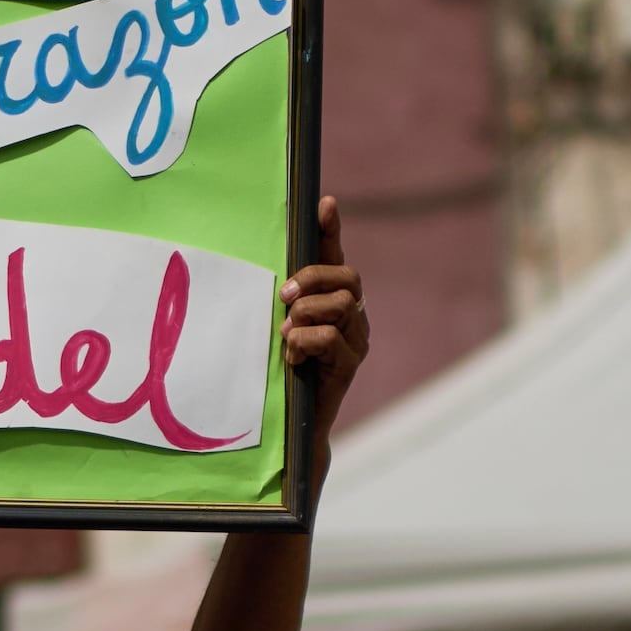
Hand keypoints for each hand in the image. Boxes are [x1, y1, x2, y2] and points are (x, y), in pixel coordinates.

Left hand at [279, 196, 368, 433]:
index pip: (336, 259)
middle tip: (284, 297)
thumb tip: (273, 281)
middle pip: (347, 276)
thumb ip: (285, 305)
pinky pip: (331, 338)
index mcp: (334, 304)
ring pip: (342, 304)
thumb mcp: (281, 330)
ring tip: (287, 335)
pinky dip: (304, 343)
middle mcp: (353, 319)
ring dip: (307, 314)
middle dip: (313, 278)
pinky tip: (293, 359)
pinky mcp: (349, 366)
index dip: (331, 231)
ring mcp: (356, 342)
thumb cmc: (283, 375)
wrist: (295, 427)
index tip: (324, 203)